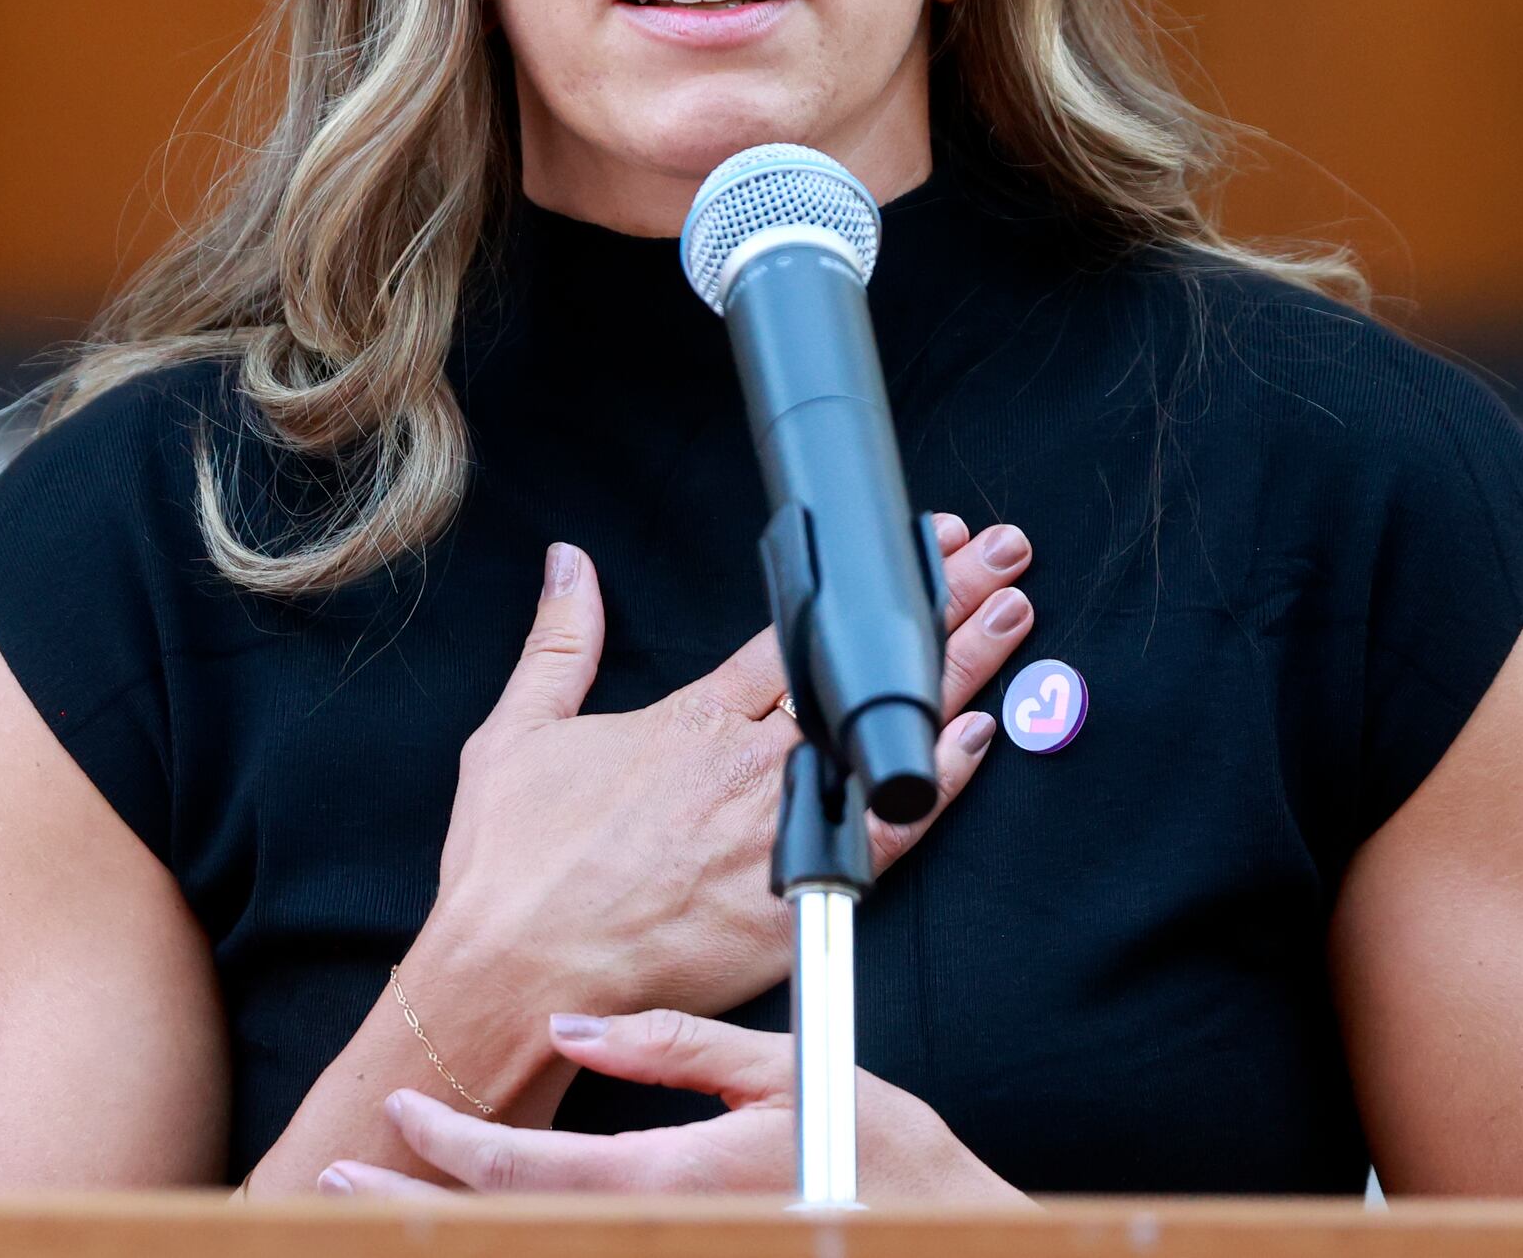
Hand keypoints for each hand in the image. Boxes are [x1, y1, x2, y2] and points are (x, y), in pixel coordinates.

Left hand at [318, 1009, 1029, 1203]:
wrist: (946, 1238)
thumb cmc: (886, 1161)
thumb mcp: (790, 1075)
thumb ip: (677, 1049)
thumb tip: (578, 1026)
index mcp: (675, 1184)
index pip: (524, 1177)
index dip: (445, 1144)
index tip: (400, 1112)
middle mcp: (661, 1238)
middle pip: (503, 1236)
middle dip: (408, 1211)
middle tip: (331, 1184)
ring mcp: (674, 1256)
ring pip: (538, 1254)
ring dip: (453, 1235)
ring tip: (382, 1212)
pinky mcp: (688, 1257)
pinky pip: (588, 1255)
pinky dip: (529, 1241)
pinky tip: (488, 1225)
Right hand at [420, 515, 1034, 1026]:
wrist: (517, 978)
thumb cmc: (510, 870)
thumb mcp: (517, 734)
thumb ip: (558, 642)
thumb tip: (567, 564)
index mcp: (690, 721)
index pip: (797, 631)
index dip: (864, 584)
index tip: (916, 544)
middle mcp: (744, 764)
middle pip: (860, 669)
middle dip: (936, 608)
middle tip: (1000, 553)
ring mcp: (777, 827)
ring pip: (883, 735)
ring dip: (955, 675)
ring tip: (1012, 619)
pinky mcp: (794, 894)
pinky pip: (883, 831)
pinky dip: (934, 783)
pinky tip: (978, 737)